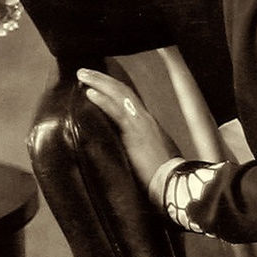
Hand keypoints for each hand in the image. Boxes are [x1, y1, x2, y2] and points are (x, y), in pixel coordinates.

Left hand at [77, 68, 178, 189]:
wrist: (174, 184)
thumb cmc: (163, 177)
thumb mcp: (150, 157)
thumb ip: (137, 148)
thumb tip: (122, 148)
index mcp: (148, 124)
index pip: (129, 100)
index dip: (112, 88)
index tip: (97, 82)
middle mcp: (145, 119)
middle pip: (122, 91)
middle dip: (103, 79)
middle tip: (84, 72)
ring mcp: (141, 123)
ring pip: (119, 95)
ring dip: (99, 82)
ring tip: (83, 75)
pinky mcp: (135, 133)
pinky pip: (117, 111)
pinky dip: (103, 100)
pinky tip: (90, 92)